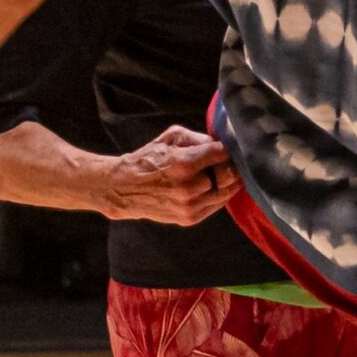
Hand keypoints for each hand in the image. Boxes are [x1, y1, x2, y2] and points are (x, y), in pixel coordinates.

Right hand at [102, 127, 241, 225]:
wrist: (123, 188)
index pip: (223, 154)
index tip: (232, 146)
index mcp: (185, 163)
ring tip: (225, 172)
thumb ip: (199, 138)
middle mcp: (190, 187)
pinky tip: (215, 186)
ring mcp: (190, 205)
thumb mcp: (171, 138)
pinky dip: (220, 194)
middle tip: (230, 160)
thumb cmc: (148, 159)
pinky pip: (217, 205)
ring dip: (229, 181)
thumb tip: (222, 144)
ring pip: (226, 192)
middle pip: (229, 174)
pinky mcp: (190, 218)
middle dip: (231, 165)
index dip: (230, 148)